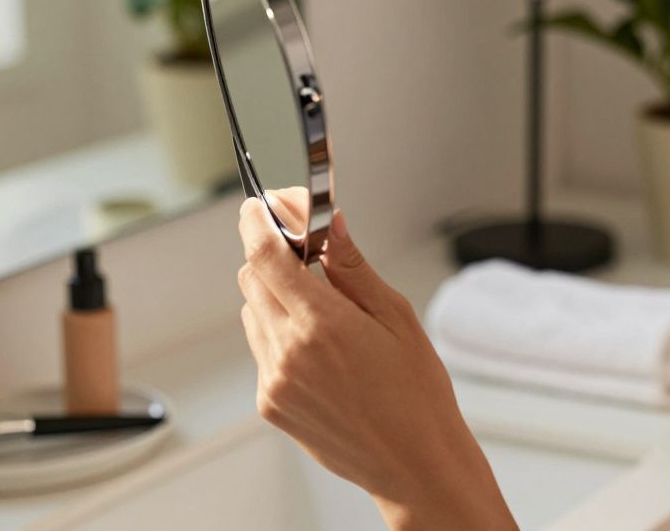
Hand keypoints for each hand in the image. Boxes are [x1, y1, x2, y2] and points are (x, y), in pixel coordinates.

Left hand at [236, 189, 514, 528]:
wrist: (415, 462)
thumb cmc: (417, 393)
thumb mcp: (395, 316)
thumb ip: (352, 266)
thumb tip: (330, 223)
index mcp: (323, 325)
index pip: (265, 255)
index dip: (257, 222)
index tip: (260, 206)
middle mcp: (288, 353)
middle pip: (252, 279)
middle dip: (274, 256)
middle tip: (308, 254)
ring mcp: (274, 381)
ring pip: (253, 313)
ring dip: (277, 297)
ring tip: (325, 313)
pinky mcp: (270, 404)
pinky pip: (261, 349)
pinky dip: (280, 335)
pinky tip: (322, 350)